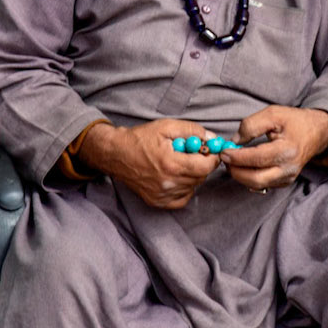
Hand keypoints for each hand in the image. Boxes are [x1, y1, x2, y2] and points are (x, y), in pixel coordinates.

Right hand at [81, 119, 219, 210]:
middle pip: (201, 177)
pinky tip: (175, 176)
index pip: (206, 166)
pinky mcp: (157, 202)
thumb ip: (192, 131)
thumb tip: (212, 138)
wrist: (115, 154)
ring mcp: (163, 195)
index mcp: (172, 164)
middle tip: (191, 154)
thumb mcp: (166, 126)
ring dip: (191, 175)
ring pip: (193, 187)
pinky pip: (183, 198)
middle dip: (201, 164)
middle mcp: (169, 183)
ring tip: (178, 163)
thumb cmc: (140, 139)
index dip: (211, 157)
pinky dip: (184, 188)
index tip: (209, 151)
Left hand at [219, 107, 327, 192]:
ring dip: (240, 175)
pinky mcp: (285, 182)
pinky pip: (262, 185)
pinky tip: (244, 166)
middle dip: (235, 171)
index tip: (224, 151)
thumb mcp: (272, 114)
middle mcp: (289, 168)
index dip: (237, 157)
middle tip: (225, 159)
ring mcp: (288, 177)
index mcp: (288, 150)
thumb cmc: (293, 122)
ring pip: (257, 184)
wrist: (315, 132)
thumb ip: (251, 125)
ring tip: (232, 161)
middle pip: (256, 179)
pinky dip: (249, 178)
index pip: (257, 158)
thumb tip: (234, 141)